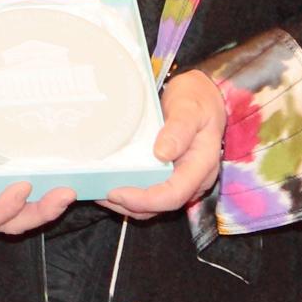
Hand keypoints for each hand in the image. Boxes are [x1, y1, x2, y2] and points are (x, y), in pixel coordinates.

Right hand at [0, 113, 73, 234]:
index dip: (2, 208)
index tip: (22, 187)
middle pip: (7, 223)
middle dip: (37, 213)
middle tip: (64, 194)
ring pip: (19, 216)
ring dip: (45, 207)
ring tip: (69, 190)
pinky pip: (22, 199)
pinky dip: (42, 193)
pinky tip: (60, 179)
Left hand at [103, 69, 225, 220]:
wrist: (200, 95)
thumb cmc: (197, 99)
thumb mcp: (190, 108)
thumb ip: (179, 129)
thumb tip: (162, 154)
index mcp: (202, 165)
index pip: (174, 194)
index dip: (146, 200)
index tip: (118, 192)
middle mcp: (193, 179)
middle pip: (161, 205)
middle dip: (130, 204)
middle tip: (100, 192)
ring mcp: (181, 180)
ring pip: (154, 205)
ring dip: (127, 203)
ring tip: (99, 191)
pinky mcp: (170, 176)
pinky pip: (151, 191)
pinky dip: (131, 193)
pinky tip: (111, 183)